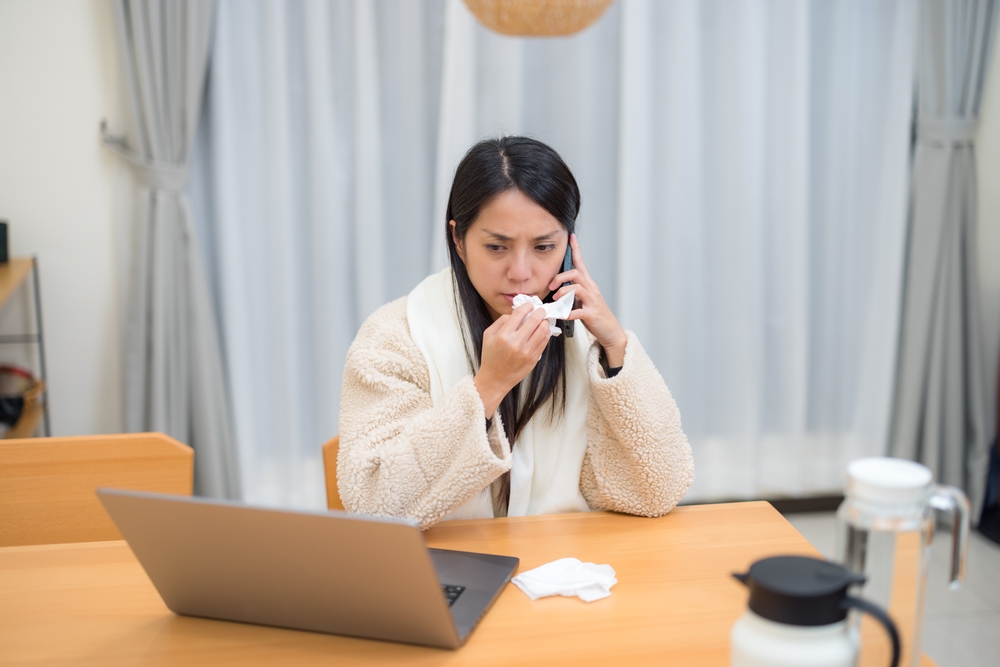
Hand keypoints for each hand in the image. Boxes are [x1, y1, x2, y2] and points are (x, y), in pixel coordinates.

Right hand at [474, 303, 550, 416]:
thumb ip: (500, 321)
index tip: (529, 305)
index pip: (520, 313)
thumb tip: (515, 313)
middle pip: (535, 320)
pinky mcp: (534, 358)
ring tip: (542, 320)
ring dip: (545, 322)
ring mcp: (527, 351)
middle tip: (540, 310)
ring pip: (543, 330)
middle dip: (540, 311)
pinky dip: (546, 333)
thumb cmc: (491, 357)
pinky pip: (544, 341)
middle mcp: (516, 343)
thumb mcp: (488, 335)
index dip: (527, 306)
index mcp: (504, 335)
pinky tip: (542, 331)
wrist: (495, 379)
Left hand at [548, 233, 627, 367]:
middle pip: (576, 274)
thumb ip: (571, 293)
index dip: (576, 250)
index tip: (571, 237)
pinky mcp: (591, 314)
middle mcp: (591, 289)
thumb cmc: (594, 315)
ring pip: (577, 289)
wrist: (610, 331)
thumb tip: (556, 290)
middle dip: (560, 278)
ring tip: (556, 300)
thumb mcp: (582, 300)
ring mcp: (592, 301)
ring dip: (563, 292)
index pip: (581, 263)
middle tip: (550, 287)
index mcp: (588, 284)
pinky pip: (578, 311)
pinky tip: (563, 316)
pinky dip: (568, 313)